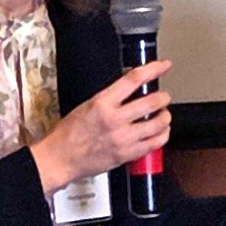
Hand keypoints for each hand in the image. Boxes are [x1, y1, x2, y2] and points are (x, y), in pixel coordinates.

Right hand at [34, 61, 173, 187]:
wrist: (59, 158)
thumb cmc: (67, 134)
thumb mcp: (86, 105)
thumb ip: (110, 97)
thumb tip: (130, 86)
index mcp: (102, 103)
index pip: (134, 79)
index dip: (153, 69)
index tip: (163, 66)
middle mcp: (115, 120)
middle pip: (153, 101)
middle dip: (163, 97)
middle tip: (164, 96)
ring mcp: (123, 138)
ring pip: (158, 123)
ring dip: (165, 116)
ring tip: (163, 115)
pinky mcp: (126, 155)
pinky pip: (154, 144)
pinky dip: (162, 135)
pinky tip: (161, 132)